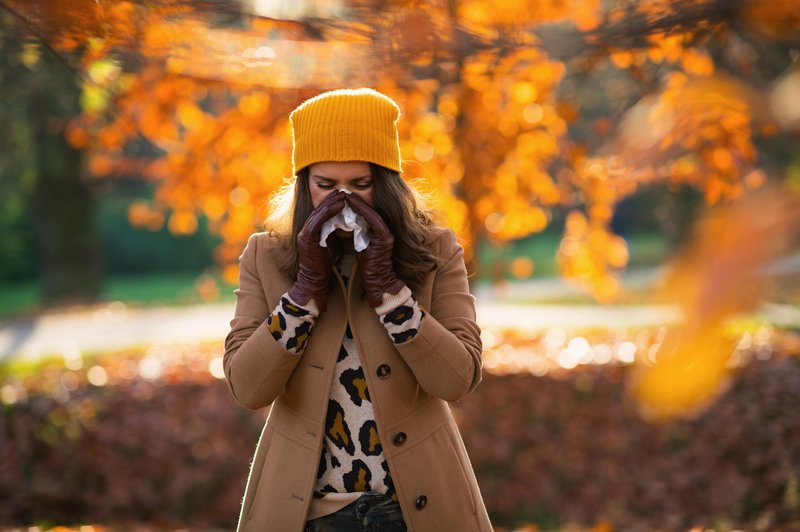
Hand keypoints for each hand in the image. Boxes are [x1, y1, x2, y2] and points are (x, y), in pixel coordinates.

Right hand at [287, 189, 346, 311]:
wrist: (314, 282)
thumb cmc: (324, 266)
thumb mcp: (329, 245)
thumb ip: (332, 233)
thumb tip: (343, 222)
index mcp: (310, 231)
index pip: (321, 212)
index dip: (331, 203)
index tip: (343, 195)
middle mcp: (305, 230)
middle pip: (318, 209)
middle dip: (331, 199)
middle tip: (343, 190)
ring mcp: (304, 234)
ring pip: (318, 212)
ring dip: (331, 202)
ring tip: (343, 194)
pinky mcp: (307, 238)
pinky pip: (318, 220)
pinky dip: (329, 211)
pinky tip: (340, 205)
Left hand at [345, 193, 405, 306]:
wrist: (378, 281)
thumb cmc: (368, 267)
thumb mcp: (362, 247)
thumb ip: (359, 235)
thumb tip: (347, 225)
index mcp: (380, 232)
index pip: (366, 214)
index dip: (356, 204)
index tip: (343, 196)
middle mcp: (385, 230)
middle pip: (369, 210)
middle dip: (356, 201)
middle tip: (343, 192)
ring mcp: (386, 233)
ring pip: (371, 213)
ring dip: (358, 202)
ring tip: (346, 194)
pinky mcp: (384, 237)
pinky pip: (372, 219)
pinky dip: (362, 210)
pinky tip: (351, 203)